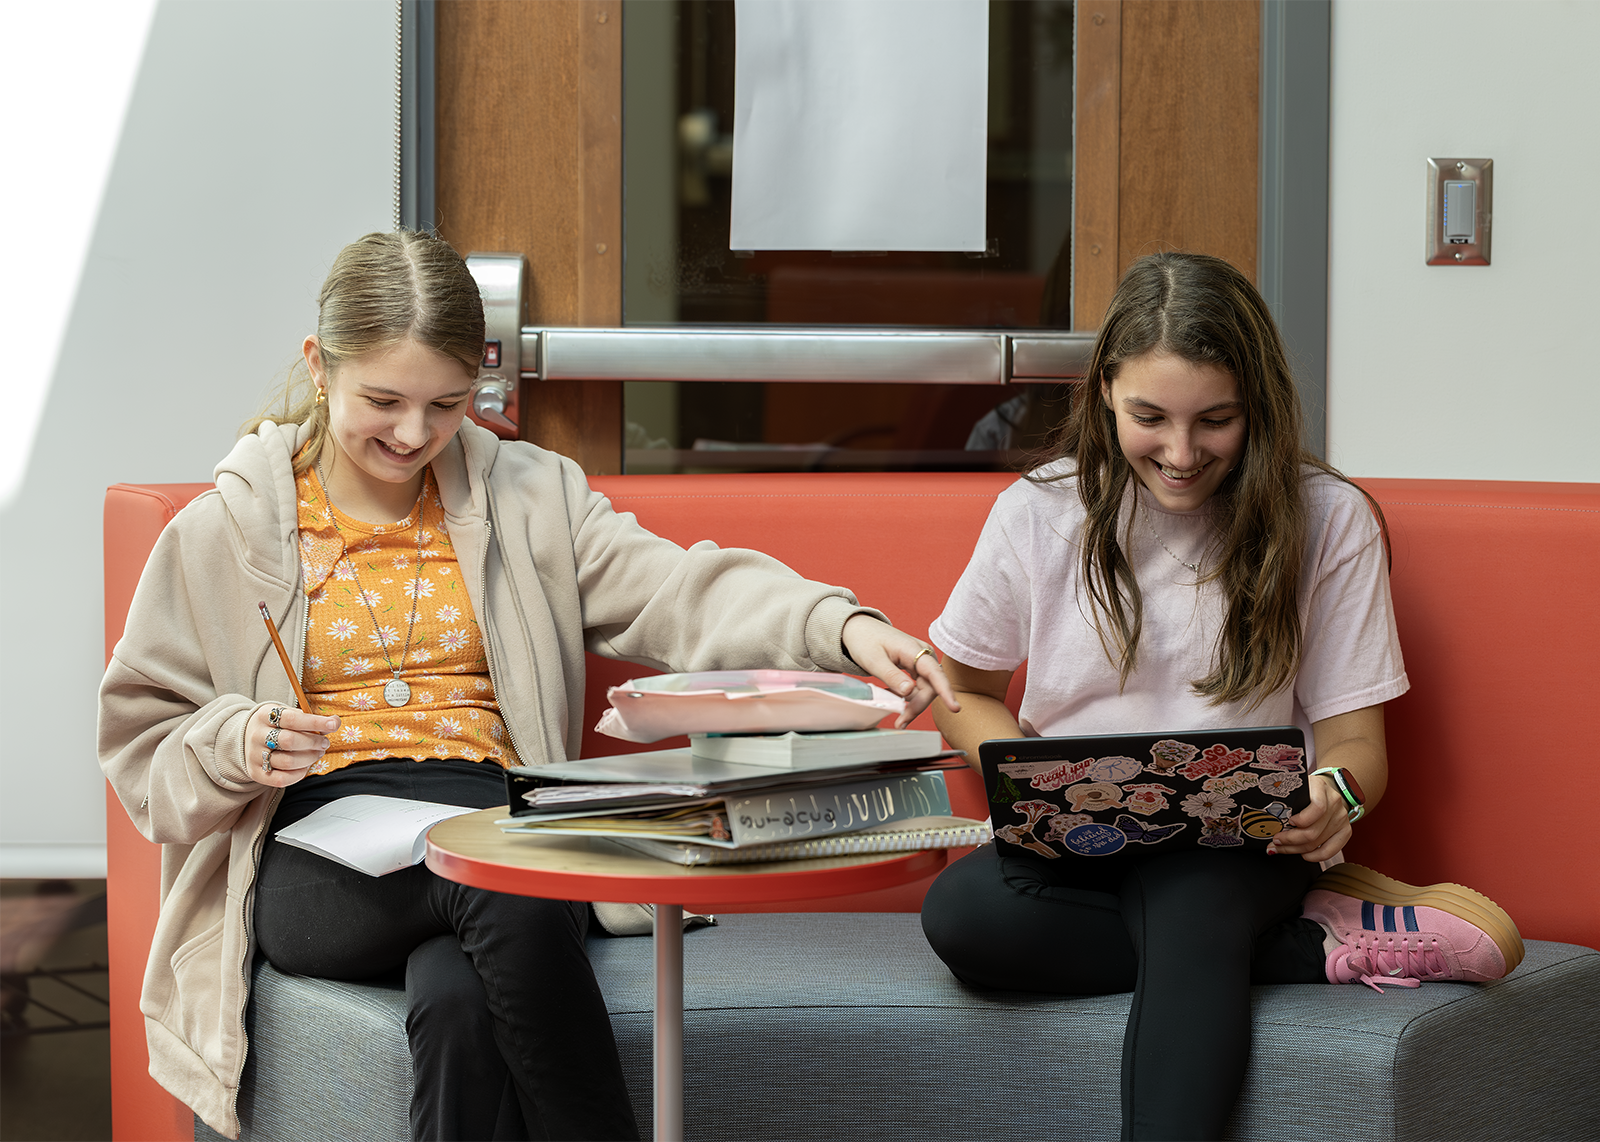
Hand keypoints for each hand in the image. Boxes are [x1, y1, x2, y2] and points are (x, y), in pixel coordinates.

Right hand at [248, 702, 339, 786]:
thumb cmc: (275, 725)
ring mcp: (254, 755)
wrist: (245, 738)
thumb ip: (309, 718)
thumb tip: (334, 722)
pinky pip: (280, 779)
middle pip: (289, 741)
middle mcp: (257, 735)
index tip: (332, 725)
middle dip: (313, 743)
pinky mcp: (256, 773)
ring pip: (287, 761)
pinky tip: (305, 766)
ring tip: (317, 753)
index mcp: (265, 716)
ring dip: (309, 758)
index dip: (315, 722)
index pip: (292, 719)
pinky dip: (298, 774)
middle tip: (324, 743)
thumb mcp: (287, 714)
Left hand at [840, 614, 960, 727]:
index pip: (935, 673)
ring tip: (894, 710)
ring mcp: (920, 660)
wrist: (859, 629)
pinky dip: (907, 697)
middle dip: (917, 706)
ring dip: (912, 703)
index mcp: (913, 649)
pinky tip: (893, 696)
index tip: (954, 707)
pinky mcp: (916, 666)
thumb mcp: (873, 660)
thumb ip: (892, 676)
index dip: (946, 692)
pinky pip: (918, 686)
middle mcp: (922, 654)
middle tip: (901, 721)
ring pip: (925, 689)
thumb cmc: (865, 640)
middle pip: (930, 687)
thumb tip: (909, 692)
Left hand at [1267, 773, 1350, 862]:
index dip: (1300, 820)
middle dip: (1289, 840)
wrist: (1327, 788)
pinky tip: (1303, 854)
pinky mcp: (1345, 831)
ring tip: (1281, 848)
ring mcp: (1341, 818)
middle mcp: (1334, 802)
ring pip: (1318, 843)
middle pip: (1313, 831)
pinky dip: (1314, 856)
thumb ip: (1284, 796)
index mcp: (1320, 787)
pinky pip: (1331, 850)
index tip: (1285, 823)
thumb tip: (1265, 816)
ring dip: (1296, 849)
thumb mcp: (1295, 787)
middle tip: (1275, 842)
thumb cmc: (1306, 789)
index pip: (1317, 808)